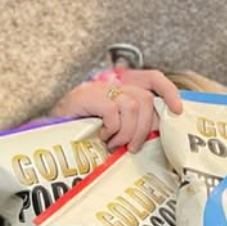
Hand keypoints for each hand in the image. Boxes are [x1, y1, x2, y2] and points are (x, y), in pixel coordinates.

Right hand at [49, 69, 182, 152]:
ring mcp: (100, 88)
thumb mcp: (112, 127)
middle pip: (146, 100)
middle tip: (131, 147)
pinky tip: (102, 136)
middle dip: (144, 128)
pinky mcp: (89, 95)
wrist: (48, 129)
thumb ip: (133, 123)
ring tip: (113, 143)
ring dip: (127, 132)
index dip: (168, 91)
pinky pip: (114, 111)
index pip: (152, 79)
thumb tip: (156, 131)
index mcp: (120, 87)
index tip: (178, 110)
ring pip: (133, 106)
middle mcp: (112, 83)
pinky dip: (112, 128)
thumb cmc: (81, 131)